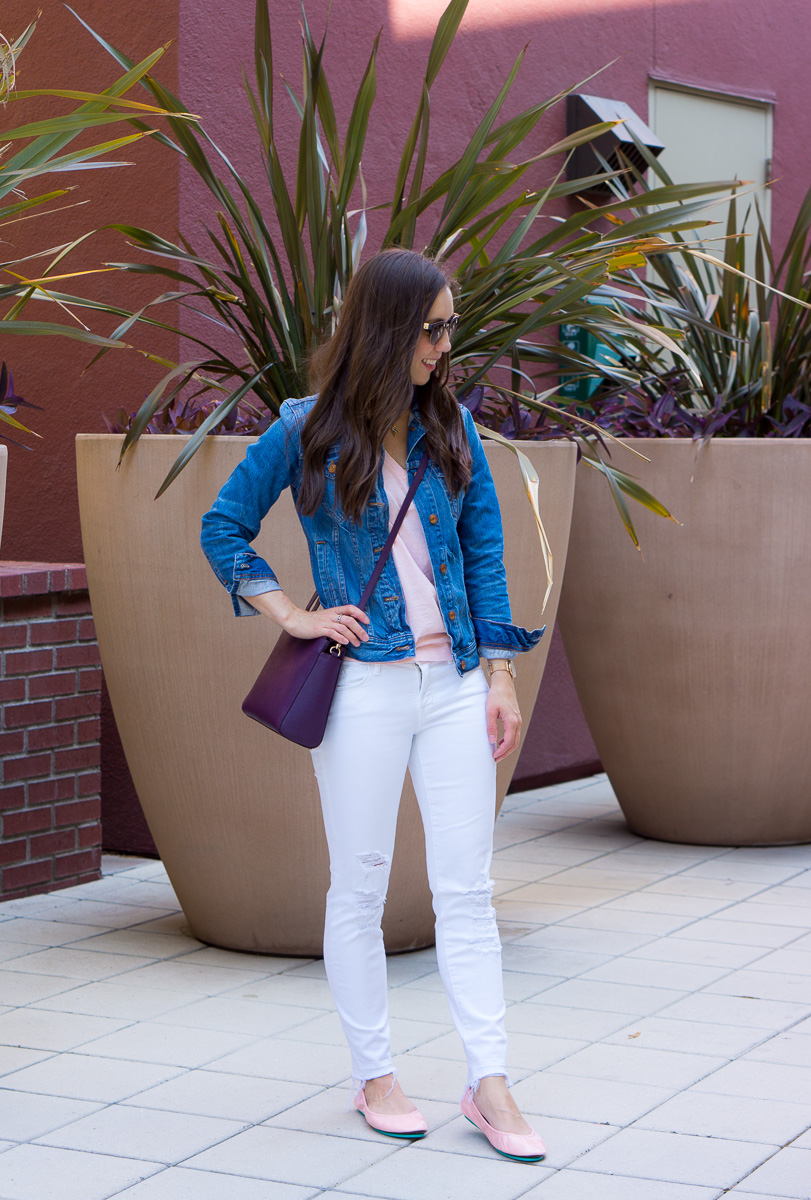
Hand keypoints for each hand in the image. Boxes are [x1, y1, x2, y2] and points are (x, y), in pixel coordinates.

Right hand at [247, 590, 369, 647]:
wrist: (295, 620)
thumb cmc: (310, 621)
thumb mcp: (325, 617)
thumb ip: (335, 620)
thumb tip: (348, 628)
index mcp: (333, 611)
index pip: (350, 608)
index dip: (360, 614)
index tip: (367, 621)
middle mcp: (331, 615)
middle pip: (350, 620)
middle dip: (360, 629)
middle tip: (365, 638)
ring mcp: (325, 622)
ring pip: (343, 627)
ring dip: (353, 636)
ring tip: (357, 643)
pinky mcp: (319, 629)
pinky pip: (332, 633)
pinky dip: (341, 637)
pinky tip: (345, 642)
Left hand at [485, 669, 520, 761]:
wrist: (504, 684)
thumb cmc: (496, 696)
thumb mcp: (490, 711)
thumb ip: (491, 726)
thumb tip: (492, 741)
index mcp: (512, 721)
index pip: (508, 742)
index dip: (501, 751)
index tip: (493, 756)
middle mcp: (518, 722)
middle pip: (514, 743)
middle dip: (505, 753)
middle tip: (495, 759)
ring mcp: (518, 720)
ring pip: (515, 739)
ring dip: (507, 748)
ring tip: (497, 753)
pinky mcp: (516, 719)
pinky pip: (514, 734)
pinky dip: (508, 741)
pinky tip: (500, 742)